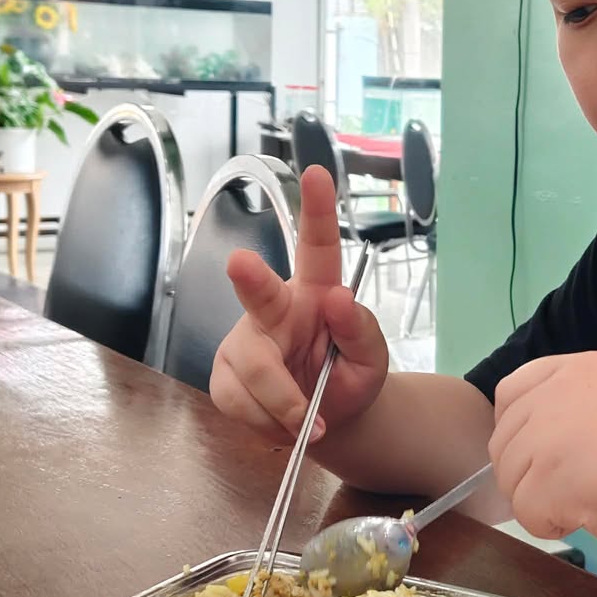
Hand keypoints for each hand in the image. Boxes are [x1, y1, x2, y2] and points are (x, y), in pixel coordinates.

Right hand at [210, 165, 387, 440]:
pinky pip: (239, 401)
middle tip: (241, 263)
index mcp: (316, 292)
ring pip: (255, 369)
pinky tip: (283, 423)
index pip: (318, 246)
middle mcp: (273, 308)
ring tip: (311, 420)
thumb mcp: (371, 358)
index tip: (318, 174)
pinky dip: (268, 421)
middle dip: (250, 278)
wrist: (329, 422)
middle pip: (258, 291)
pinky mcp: (224, 376)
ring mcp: (243, 341)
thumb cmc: (350, 377)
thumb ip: (361, 330)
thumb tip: (339, 298)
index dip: (317, 210)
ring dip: (286, 403)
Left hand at [489, 352, 596, 567]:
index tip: (547, 458)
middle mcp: (561, 390)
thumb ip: (578, 412)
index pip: (512, 392)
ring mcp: (553, 432)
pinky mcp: (552, 476)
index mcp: (582, 368)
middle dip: (529, 475)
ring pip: (511, 479)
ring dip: (542, 503)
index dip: (519, 431)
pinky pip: (525, 513)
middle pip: (503, 440)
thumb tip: (535, 444)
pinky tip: (591, 519)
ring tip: (593, 504)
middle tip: (576, 491)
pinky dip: (551, 527)